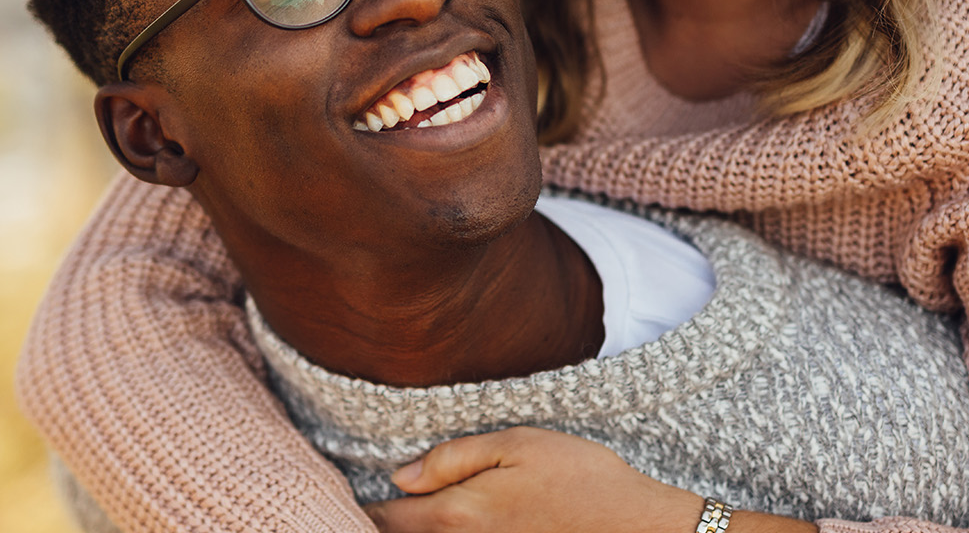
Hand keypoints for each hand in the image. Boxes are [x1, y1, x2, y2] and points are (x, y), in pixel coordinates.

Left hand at [362, 427, 701, 532]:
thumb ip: (452, 459)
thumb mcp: (516, 444)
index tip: (335, 492)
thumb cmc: (579, 476)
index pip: (381, 521)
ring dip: (406, 531)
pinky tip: (435, 523)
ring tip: (387, 516)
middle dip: (373, 526)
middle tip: (352, 505)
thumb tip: (400, 477)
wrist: (634, 524)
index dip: (355, 509)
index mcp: (455, 515)